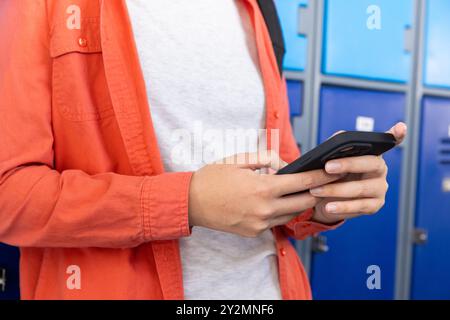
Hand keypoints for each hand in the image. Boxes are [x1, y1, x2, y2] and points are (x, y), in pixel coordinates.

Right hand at [188, 151, 341, 236]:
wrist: (189, 202)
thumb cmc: (212, 178)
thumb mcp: (238, 159)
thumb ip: (266, 159)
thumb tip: (284, 164)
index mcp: (262, 188)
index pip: (301, 182)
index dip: (320, 177)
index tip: (332, 172)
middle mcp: (264, 209)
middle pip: (303, 202)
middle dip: (316, 191)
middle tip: (324, 182)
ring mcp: (259, 224)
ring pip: (291, 214)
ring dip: (298, 202)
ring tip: (301, 190)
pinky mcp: (253, 232)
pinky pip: (275, 222)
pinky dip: (281, 211)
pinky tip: (278, 201)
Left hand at [310, 122, 406, 224]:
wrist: (323, 200)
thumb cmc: (329, 175)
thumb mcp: (329, 159)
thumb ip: (334, 146)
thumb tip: (336, 139)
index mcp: (371, 153)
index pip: (388, 141)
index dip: (396, 135)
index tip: (400, 127)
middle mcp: (380, 169)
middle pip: (371, 164)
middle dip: (348, 164)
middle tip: (327, 167)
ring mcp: (379, 187)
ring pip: (361, 188)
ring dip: (335, 189)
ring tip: (316, 190)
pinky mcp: (374, 205)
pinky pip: (359, 206)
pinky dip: (341, 206)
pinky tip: (328, 207)